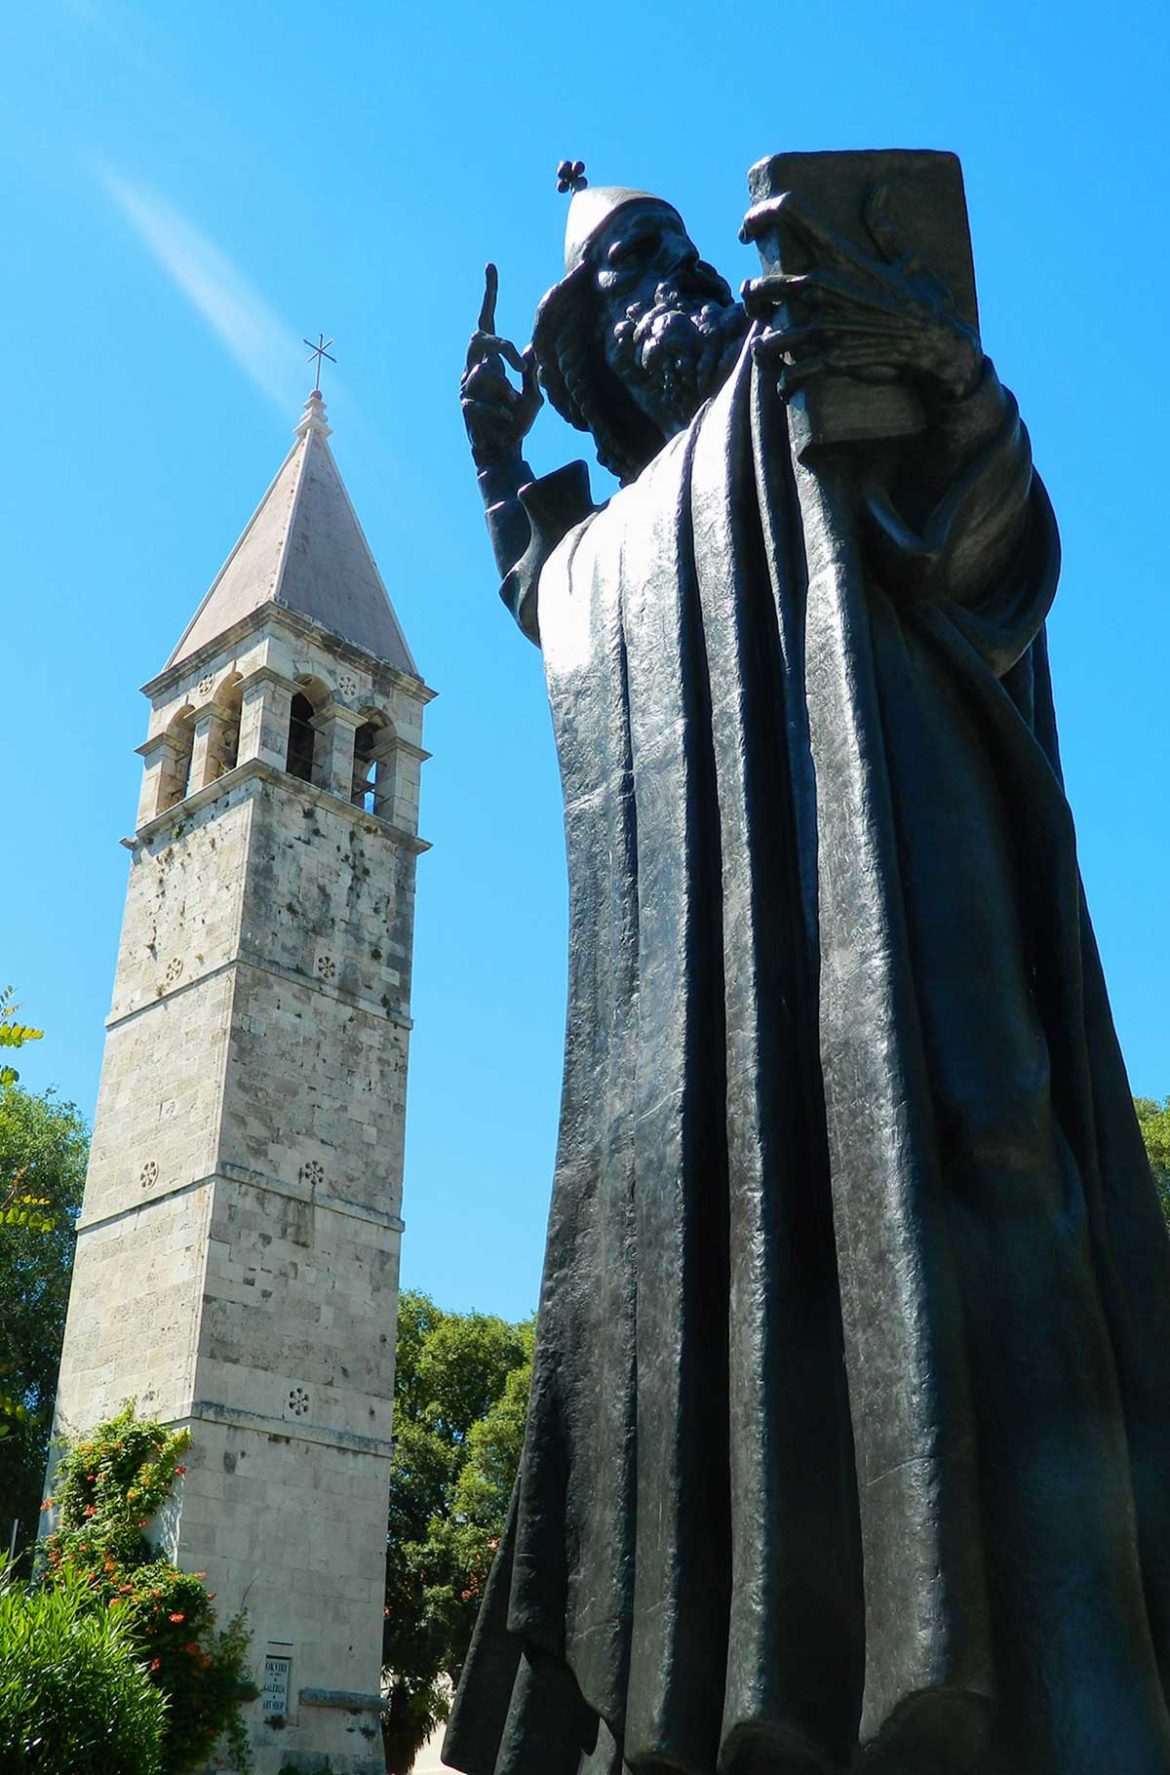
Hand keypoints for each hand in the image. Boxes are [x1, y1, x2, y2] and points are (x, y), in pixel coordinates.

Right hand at [461, 264, 541, 466]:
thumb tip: (529, 347)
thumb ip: (531, 373)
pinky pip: (481, 403)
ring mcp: (466, 386)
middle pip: (479, 338)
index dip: (489, 295)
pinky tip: (504, 428)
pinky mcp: (464, 406)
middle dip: (501, 347)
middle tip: (523, 367)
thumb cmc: (517, 423)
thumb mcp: (532, 396)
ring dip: (505, 396)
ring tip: (513, 414)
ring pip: (483, 375)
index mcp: (491, 359)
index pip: (487, 321)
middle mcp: (474, 367)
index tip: (491, 267)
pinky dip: (499, 416)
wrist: (503, 453)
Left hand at [742, 185, 982, 404]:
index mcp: (842, 257)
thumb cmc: (925, 303)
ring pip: (769, 338)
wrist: (939, 348)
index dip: (760, 215)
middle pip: (764, 285)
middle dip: (751, 296)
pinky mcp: (833, 359)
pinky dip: (784, 383)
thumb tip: (876, 192)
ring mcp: (827, 325)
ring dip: (763, 348)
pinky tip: (785, 385)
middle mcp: (826, 287)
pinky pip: (792, 373)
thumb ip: (883, 228)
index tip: (746, 231)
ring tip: (765, 350)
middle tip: (754, 303)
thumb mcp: (907, 260)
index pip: (792, 215)